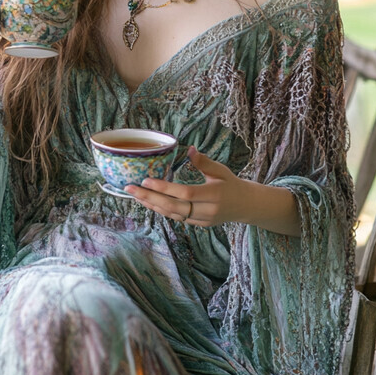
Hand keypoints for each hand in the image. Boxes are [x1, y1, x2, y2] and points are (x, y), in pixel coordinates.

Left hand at [124, 146, 301, 235]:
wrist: (245, 206)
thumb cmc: (232, 184)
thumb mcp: (221, 170)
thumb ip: (204, 162)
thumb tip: (190, 149)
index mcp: (214, 195)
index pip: (185, 192)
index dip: (164, 187)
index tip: (146, 179)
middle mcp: (207, 210)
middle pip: (174, 206)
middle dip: (149, 197)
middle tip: (130, 188)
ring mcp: (202, 220)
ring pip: (172, 214)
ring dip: (151, 205)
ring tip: (134, 195)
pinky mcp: (198, 225)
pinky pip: (176, 218)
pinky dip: (161, 210)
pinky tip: (148, 202)